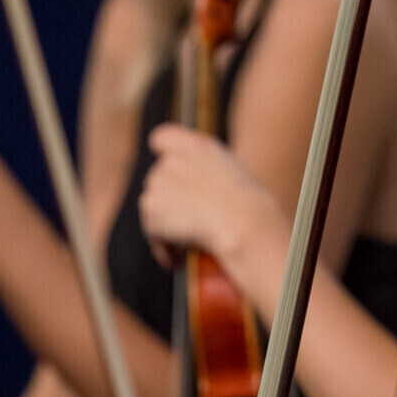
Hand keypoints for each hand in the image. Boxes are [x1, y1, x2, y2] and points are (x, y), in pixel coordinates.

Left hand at [138, 124, 281, 267]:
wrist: (241, 221)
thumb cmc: (246, 205)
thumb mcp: (231, 175)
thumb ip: (204, 169)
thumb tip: (187, 185)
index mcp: (195, 146)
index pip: (163, 138)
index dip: (162, 152)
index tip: (170, 172)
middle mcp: (173, 159)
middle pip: (158, 179)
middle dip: (170, 201)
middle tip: (189, 223)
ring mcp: (158, 181)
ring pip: (153, 206)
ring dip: (165, 225)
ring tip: (185, 244)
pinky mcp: (150, 206)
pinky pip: (151, 232)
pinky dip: (163, 247)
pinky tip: (178, 259)